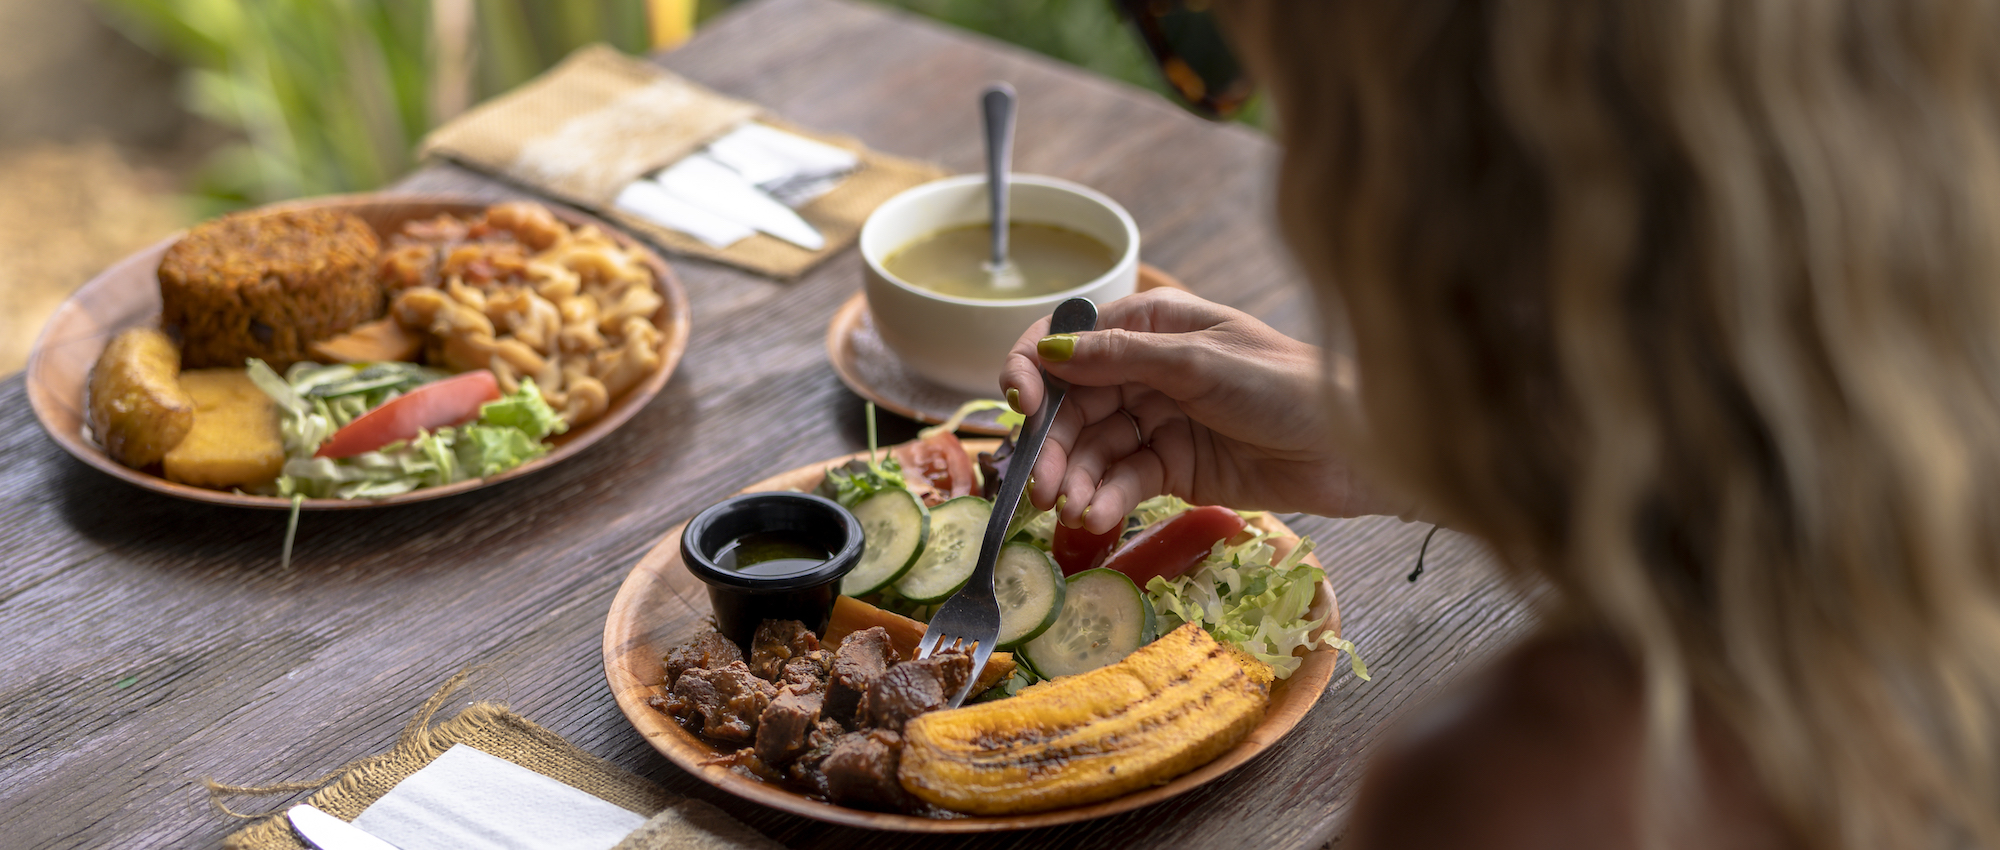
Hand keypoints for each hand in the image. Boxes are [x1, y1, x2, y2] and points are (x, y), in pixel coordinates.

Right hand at [999, 288, 1395, 532]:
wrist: (1354, 446)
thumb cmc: (1286, 384)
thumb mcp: (1199, 362)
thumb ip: (1121, 359)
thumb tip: (1049, 352)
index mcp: (1149, 325)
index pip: (1067, 340)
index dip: (1032, 369)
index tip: (1018, 404)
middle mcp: (1144, 370)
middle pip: (1072, 405)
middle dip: (1051, 444)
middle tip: (1039, 486)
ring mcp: (1157, 420)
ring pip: (1093, 449)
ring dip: (1074, 479)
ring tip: (1068, 511)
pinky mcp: (1173, 468)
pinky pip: (1123, 480)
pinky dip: (1105, 499)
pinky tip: (1096, 517)